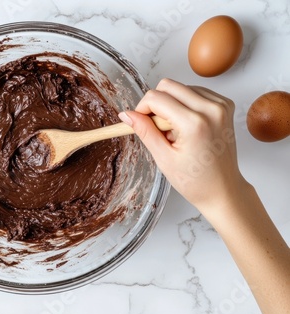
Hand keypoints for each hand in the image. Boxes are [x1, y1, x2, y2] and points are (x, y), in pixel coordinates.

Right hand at [119, 78, 245, 211]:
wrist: (222, 189)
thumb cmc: (195, 180)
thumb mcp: (163, 158)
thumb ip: (144, 131)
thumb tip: (126, 115)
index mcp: (194, 123)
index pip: (156, 98)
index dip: (142, 108)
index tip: (140, 122)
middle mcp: (211, 109)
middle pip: (168, 85)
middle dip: (156, 103)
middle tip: (158, 127)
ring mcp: (221, 105)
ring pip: (181, 87)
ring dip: (171, 104)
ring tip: (175, 130)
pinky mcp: (225, 105)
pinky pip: (195, 92)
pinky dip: (185, 104)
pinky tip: (186, 125)